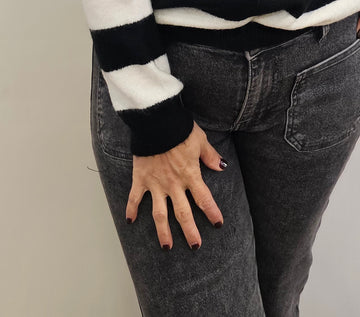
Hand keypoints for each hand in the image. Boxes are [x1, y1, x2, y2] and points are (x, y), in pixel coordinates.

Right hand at [126, 121, 225, 250]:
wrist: (156, 121)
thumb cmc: (180, 129)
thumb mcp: (200, 140)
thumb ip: (210, 156)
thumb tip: (222, 166)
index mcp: (190, 175)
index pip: (204, 198)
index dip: (212, 212)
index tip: (218, 224)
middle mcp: (174, 184)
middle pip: (183, 213)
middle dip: (190, 231)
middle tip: (195, 246)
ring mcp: (156, 184)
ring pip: (160, 214)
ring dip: (163, 231)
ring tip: (167, 247)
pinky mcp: (141, 179)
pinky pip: (135, 197)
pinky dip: (132, 209)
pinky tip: (130, 221)